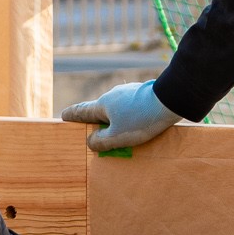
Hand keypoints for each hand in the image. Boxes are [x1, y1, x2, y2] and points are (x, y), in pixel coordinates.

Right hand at [61, 79, 182, 151]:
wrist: (170, 100)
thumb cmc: (141, 120)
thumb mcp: (118, 136)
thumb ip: (101, 141)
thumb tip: (90, 141)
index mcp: (103, 104)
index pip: (82, 111)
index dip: (71, 115)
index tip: (63, 116)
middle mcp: (113, 95)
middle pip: (99, 110)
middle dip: (95, 121)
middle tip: (91, 132)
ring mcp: (128, 93)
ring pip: (116, 109)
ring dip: (114, 121)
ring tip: (119, 135)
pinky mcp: (142, 94)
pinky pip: (130, 108)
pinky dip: (128, 117)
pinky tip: (137, 126)